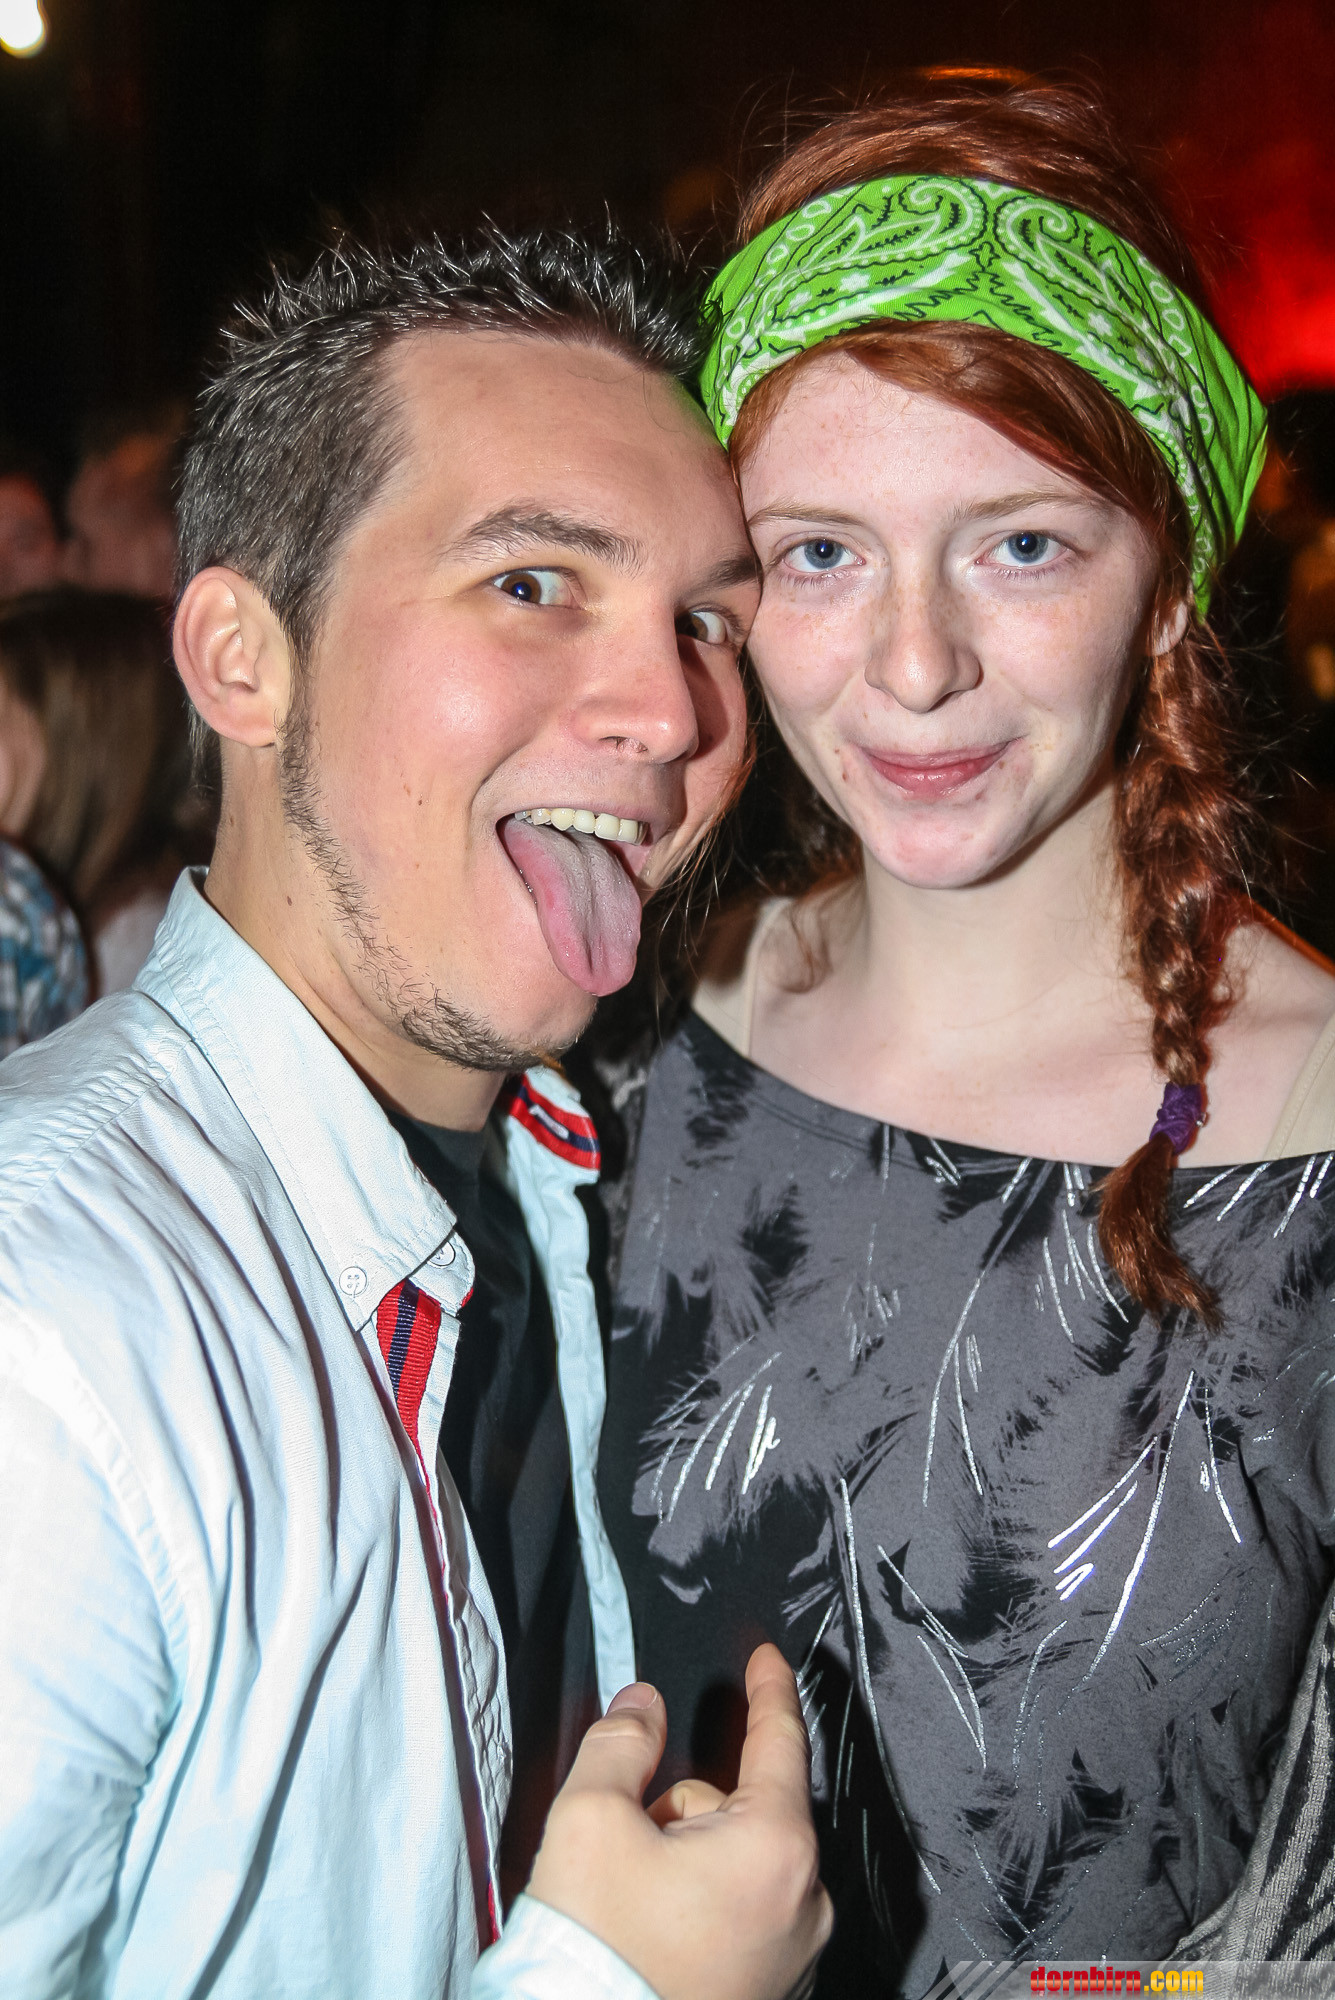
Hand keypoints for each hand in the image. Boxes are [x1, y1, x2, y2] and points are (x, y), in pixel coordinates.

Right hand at [527, 1643, 831, 1999]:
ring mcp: (792, 1957)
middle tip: (627, 1848)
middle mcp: (803, 1903)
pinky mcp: (771, 1993)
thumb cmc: (597, 1952)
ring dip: (687, 1860)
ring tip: (631, 1907)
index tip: (766, 1658)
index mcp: (774, 1847)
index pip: (780, 1740)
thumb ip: (622, 1741)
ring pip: (737, 1863)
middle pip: (741, 1808)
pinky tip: (651, 1936)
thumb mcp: (590, 1819)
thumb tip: (643, 1706)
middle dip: (683, 1809)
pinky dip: (699, 1906)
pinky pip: (740, 1914)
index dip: (769, 1689)